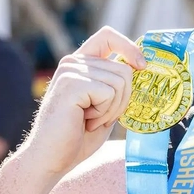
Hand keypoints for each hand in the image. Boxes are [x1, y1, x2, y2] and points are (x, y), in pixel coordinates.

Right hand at [24, 27, 145, 177]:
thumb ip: (117, 86)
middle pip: (124, 69)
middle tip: (98, 117)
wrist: (52, 158)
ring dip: (112, 109)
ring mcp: (70, 71)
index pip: (108, 36)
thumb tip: (140, 68)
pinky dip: (104, 112)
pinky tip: (84, 120)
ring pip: (120, 82)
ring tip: (89, 119)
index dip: (129, 47)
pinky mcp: (71, 83)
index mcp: (80, 64)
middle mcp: (73, 62)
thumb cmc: (79, 136)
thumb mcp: (105, 106)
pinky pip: (109, 93)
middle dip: (122, 100)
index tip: (142, 66)